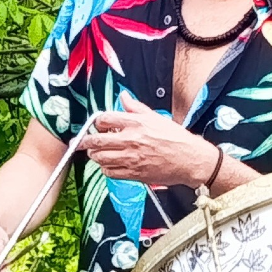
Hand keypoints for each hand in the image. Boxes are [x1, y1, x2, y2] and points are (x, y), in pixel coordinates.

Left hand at [79, 95, 223, 185]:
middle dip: (85, 141)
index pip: (104, 120)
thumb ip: (136, 107)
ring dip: (95, 155)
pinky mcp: (134, 174)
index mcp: (136, 123)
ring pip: (101, 158)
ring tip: (97, 153)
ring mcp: (131, 159)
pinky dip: (106, 169)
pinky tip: (110, 164)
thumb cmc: (176, 138)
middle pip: (97, 141)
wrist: (190, 160)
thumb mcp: (156, 117)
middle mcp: (131, 140)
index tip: (96, 126)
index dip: (97, 123)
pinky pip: (110, 172)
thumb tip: (123, 98)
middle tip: (81, 142)